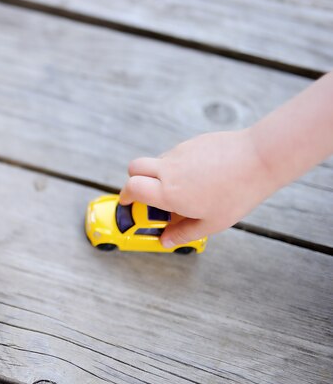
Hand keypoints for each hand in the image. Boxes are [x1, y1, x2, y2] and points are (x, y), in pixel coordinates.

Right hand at [119, 129, 276, 247]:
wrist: (258, 159)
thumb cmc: (237, 193)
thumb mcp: (211, 223)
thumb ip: (183, 233)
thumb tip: (165, 241)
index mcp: (169, 193)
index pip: (131, 189)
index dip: (125, 196)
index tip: (127, 203)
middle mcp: (168, 170)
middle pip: (133, 168)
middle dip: (133, 180)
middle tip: (146, 194)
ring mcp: (178, 153)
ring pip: (156, 161)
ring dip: (158, 174)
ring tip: (183, 188)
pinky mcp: (191, 143)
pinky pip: (175, 154)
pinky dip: (177, 165)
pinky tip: (200, 175)